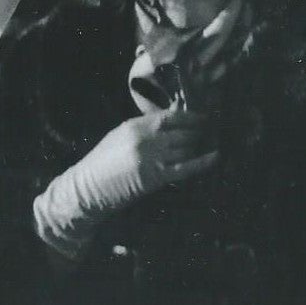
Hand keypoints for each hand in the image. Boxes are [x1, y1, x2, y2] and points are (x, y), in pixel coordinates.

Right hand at [35, 106, 217, 250]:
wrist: (89, 188)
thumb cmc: (103, 163)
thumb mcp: (121, 136)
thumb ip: (143, 128)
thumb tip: (169, 121)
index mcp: (136, 125)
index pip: (171, 116)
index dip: (191, 116)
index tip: (203, 117)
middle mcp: (146, 139)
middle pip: (182, 132)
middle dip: (199, 132)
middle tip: (211, 132)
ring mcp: (152, 158)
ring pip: (186, 147)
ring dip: (200, 145)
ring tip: (211, 143)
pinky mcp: (156, 178)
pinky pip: (186, 167)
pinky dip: (203, 161)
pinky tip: (216, 156)